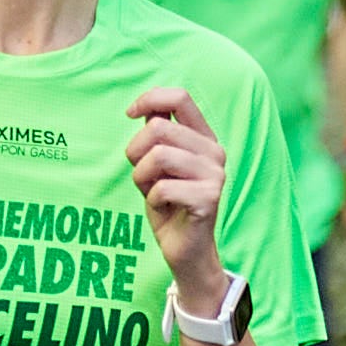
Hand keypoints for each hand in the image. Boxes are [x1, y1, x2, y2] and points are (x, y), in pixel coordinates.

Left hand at [121, 86, 232, 292]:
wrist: (186, 248)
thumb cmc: (168, 203)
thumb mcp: (158, 164)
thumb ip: (157, 135)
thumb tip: (144, 109)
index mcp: (203, 137)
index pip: (180, 97)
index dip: (149, 99)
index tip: (130, 113)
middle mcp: (214, 151)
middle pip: (159, 128)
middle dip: (136, 152)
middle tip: (144, 176)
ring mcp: (215, 174)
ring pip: (158, 156)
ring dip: (142, 177)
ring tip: (153, 192)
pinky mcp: (208, 198)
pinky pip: (161, 188)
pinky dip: (151, 200)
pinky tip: (163, 209)